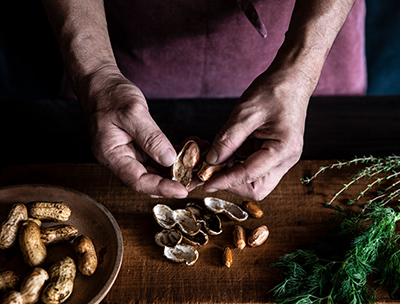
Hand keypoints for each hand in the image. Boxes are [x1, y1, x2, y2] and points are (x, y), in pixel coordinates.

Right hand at [81, 71, 187, 197]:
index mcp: (112, 155)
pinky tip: (190, 147)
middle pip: (149, 179)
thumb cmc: (110, 94)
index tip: (182, 190)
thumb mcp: (132, 112)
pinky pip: (157, 156)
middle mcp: (120, 159)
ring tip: (199, 159)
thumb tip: (168, 159)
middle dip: (174, 181)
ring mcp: (129, 153)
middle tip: (197, 178)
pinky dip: (174, 154)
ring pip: (156, 169)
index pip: (138, 181)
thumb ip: (150, 137)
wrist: (100, 83)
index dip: (161, 188)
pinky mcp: (138, 146)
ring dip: (177, 167)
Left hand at [203, 69, 310, 200]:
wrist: (292, 79)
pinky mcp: (274, 154)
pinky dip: (238, 163)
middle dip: (232, 183)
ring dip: (234, 173)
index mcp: (284, 150)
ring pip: (254, 180)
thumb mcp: (246, 112)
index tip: (205, 183)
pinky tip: (228, 150)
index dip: (225, 181)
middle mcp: (286, 159)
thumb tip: (211, 160)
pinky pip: (253, 167)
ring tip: (218, 157)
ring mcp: (281, 158)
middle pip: (257, 188)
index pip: (249, 175)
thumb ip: (227, 138)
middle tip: (212, 170)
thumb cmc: (274, 90)